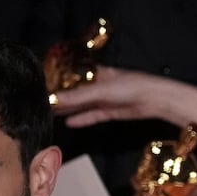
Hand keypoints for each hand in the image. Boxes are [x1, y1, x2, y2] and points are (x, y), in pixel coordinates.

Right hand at [51, 66, 170, 128]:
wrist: (153, 99)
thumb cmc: (131, 86)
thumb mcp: (100, 90)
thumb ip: (77, 96)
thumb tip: (55, 99)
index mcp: (96, 73)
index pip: (73, 78)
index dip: (59, 83)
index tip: (44, 89)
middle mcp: (99, 85)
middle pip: (76, 93)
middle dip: (62, 98)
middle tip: (43, 104)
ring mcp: (103, 99)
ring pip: (82, 106)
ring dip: (69, 110)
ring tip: (51, 114)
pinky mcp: (109, 112)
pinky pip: (91, 115)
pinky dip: (81, 119)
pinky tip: (69, 122)